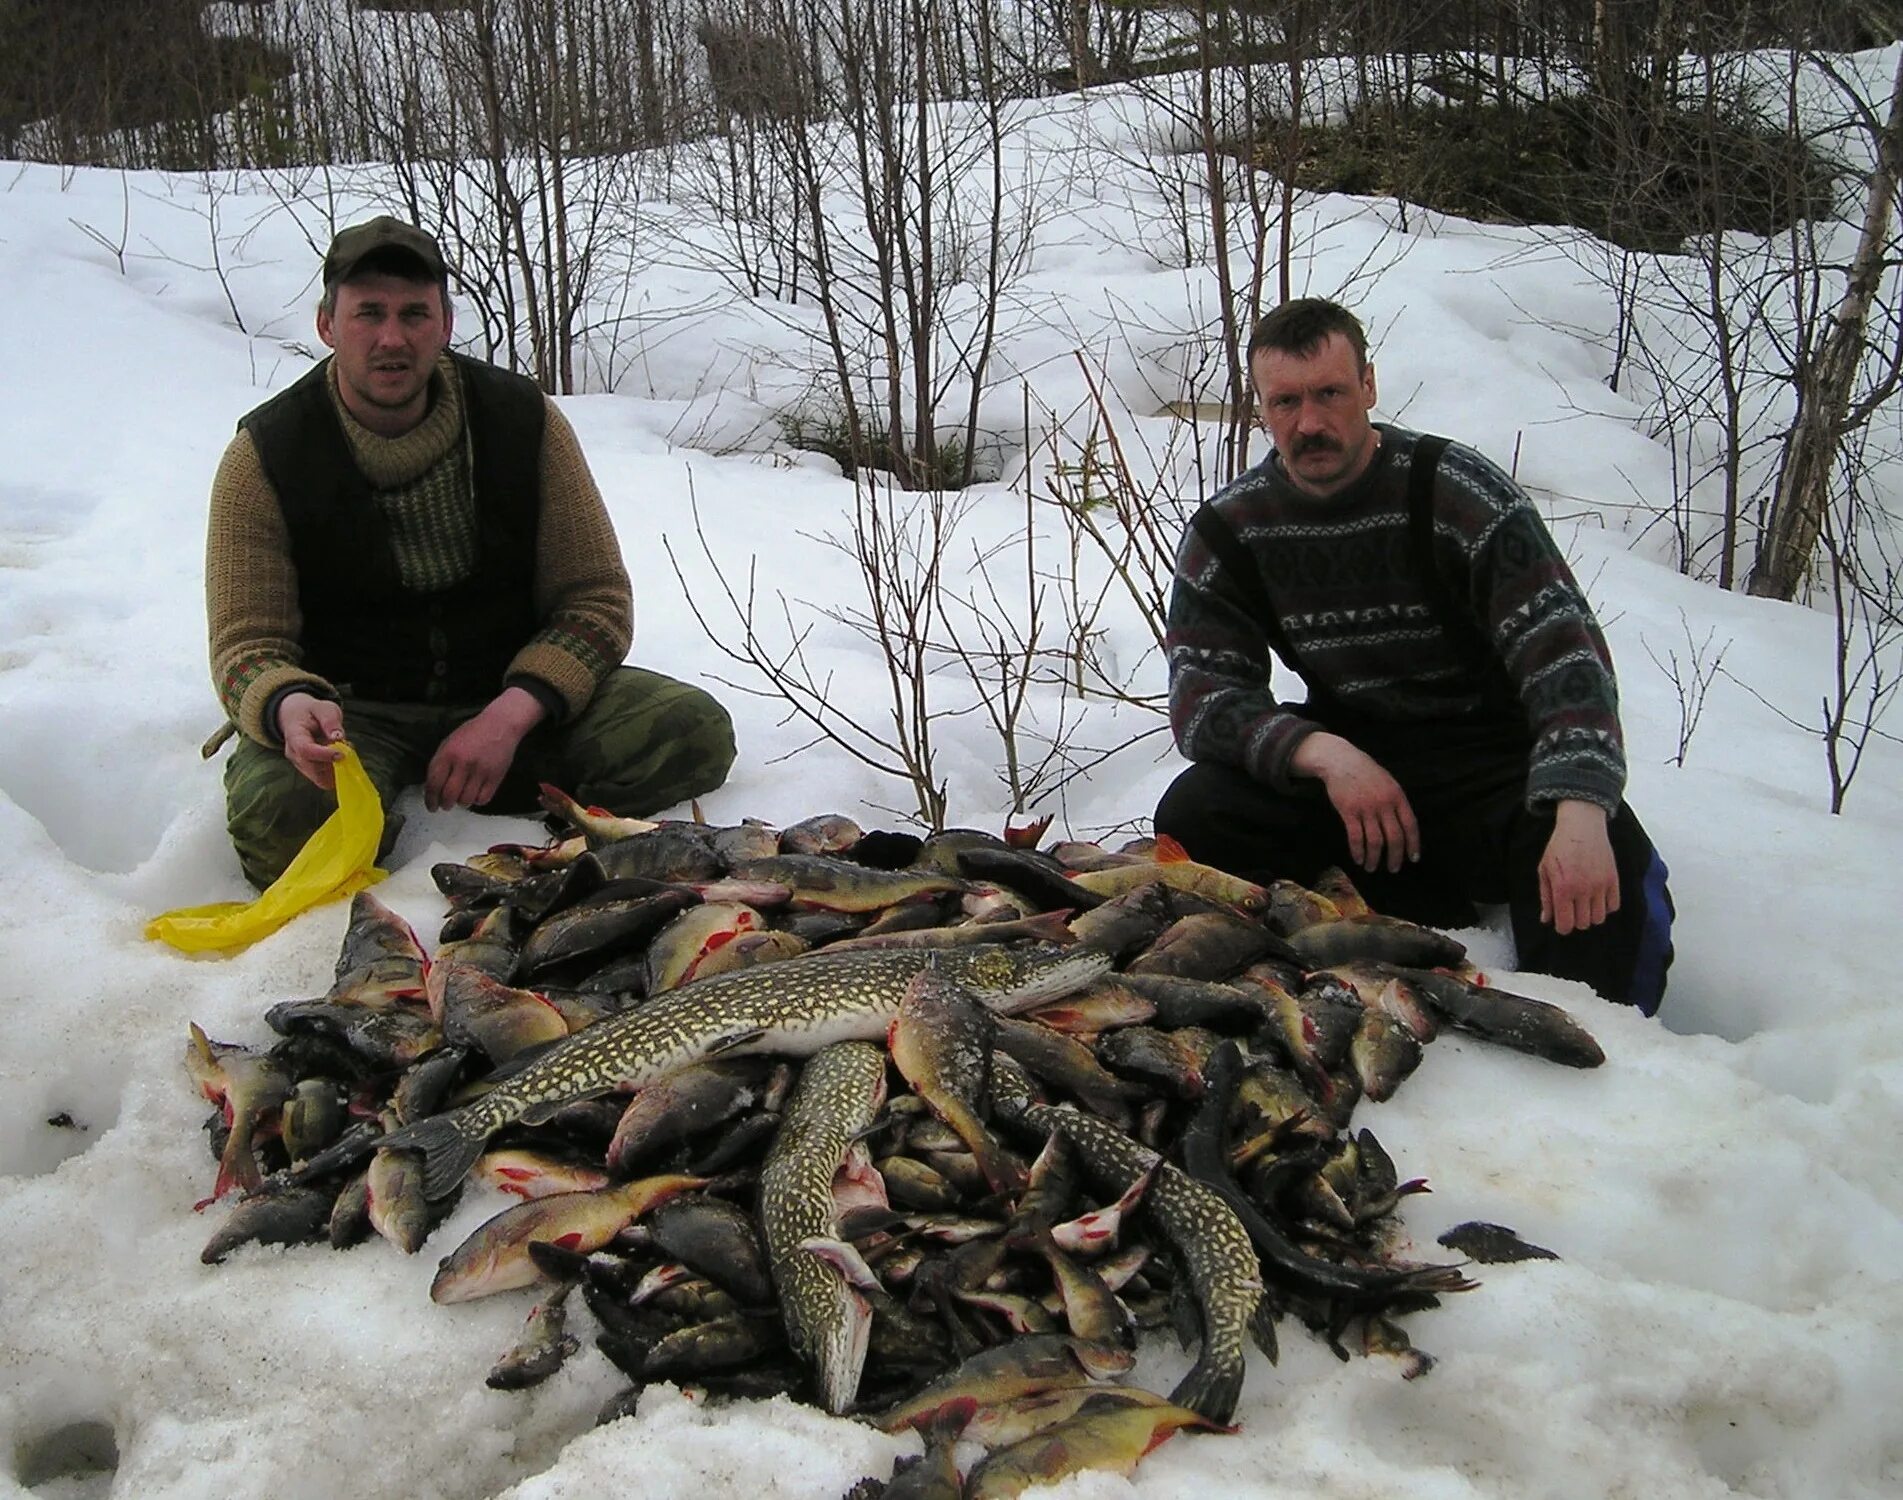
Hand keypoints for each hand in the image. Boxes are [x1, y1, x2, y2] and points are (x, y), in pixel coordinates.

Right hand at [277, 692, 346, 790]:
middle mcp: (294, 753)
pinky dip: (335, 773)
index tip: (341, 753)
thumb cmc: (311, 711)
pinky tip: (339, 758)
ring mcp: (300, 764)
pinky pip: (323, 780)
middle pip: (313, 769)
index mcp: (294, 735)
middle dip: (334, 764)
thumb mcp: (323, 708)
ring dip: (336, 769)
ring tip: (342, 751)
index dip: (324, 755)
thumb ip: (330, 721)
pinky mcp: (308, 771)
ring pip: (320, 778)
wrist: (294, 716)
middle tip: (347, 751)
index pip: (306, 750)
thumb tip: (338, 738)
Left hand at [424, 686, 546, 811]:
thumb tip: (433, 788)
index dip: (430, 799)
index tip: (431, 806)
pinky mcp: (496, 777)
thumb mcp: (449, 743)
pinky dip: (477, 800)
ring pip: (466, 800)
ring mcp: (481, 771)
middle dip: (445, 804)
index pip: (434, 783)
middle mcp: (463, 763)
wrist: (500, 725)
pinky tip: (476, 793)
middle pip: (449, 795)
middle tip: (446, 805)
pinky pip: (482, 799)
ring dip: (462, 802)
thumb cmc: (472, 734)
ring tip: (462, 797)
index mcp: (448, 753)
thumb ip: (440, 763)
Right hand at [1289, 732, 1420, 873]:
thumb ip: (1396, 802)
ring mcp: (1366, 808)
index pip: (1410, 825)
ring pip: (1375, 841)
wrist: (1341, 761)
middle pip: (1394, 837)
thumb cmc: (1366, 772)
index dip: (1413, 844)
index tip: (1413, 858)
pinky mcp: (1349, 811)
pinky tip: (1358, 859)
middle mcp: (1384, 804)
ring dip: (1374, 858)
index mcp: (1397, 796)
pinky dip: (1358, 851)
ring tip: (1372, 868)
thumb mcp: (1388, 783)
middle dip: (1395, 857)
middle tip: (1393, 869)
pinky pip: (1355, 837)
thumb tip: (1404, 827)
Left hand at [1539, 800, 1619, 934]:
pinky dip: (1606, 906)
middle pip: (1583, 923)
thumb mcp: (1544, 870)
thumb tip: (1546, 919)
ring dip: (1591, 915)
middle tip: (1572, 909)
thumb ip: (1546, 897)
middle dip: (1576, 920)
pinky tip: (1597, 898)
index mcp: (1563, 888)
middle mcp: (1583, 890)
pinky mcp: (1614, 880)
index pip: (1566, 924)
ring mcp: (1601, 885)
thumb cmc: (1559, 847)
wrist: (1582, 826)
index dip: (1562, 927)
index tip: (1561, 923)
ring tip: (1584, 903)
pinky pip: (1614, 906)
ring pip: (1599, 918)